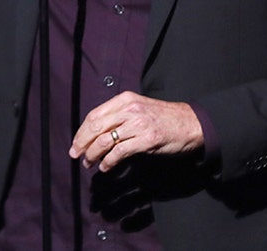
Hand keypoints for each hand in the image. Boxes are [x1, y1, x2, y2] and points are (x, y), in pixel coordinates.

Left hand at [69, 91, 203, 171]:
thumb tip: (95, 132)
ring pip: (105, 140)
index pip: (94, 115)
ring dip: (93, 155)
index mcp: (125, 99)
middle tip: (76, 155)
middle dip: (82, 143)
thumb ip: (119, 115)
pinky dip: (109, 162)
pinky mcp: (146, 140)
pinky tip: (105, 167)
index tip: (76, 143)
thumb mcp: (139, 108)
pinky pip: (119, 152)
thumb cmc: (163, 117)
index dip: (81, 131)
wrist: (190, 123)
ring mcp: (138, 124)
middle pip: (96, 127)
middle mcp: (130, 109)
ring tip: (90, 163)